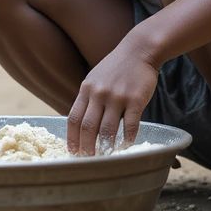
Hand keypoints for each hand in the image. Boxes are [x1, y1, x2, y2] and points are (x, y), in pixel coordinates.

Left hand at [66, 41, 159, 155]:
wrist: (138, 51)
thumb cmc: (116, 67)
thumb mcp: (94, 78)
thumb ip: (88, 99)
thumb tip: (81, 124)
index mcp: (86, 90)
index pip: (73, 118)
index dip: (72, 138)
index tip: (72, 151)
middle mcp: (98, 94)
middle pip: (88, 127)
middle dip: (86, 147)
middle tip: (88, 159)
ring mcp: (117, 97)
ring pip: (107, 129)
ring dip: (106, 146)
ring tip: (106, 156)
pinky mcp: (135, 100)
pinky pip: (130, 125)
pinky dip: (128, 138)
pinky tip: (126, 144)